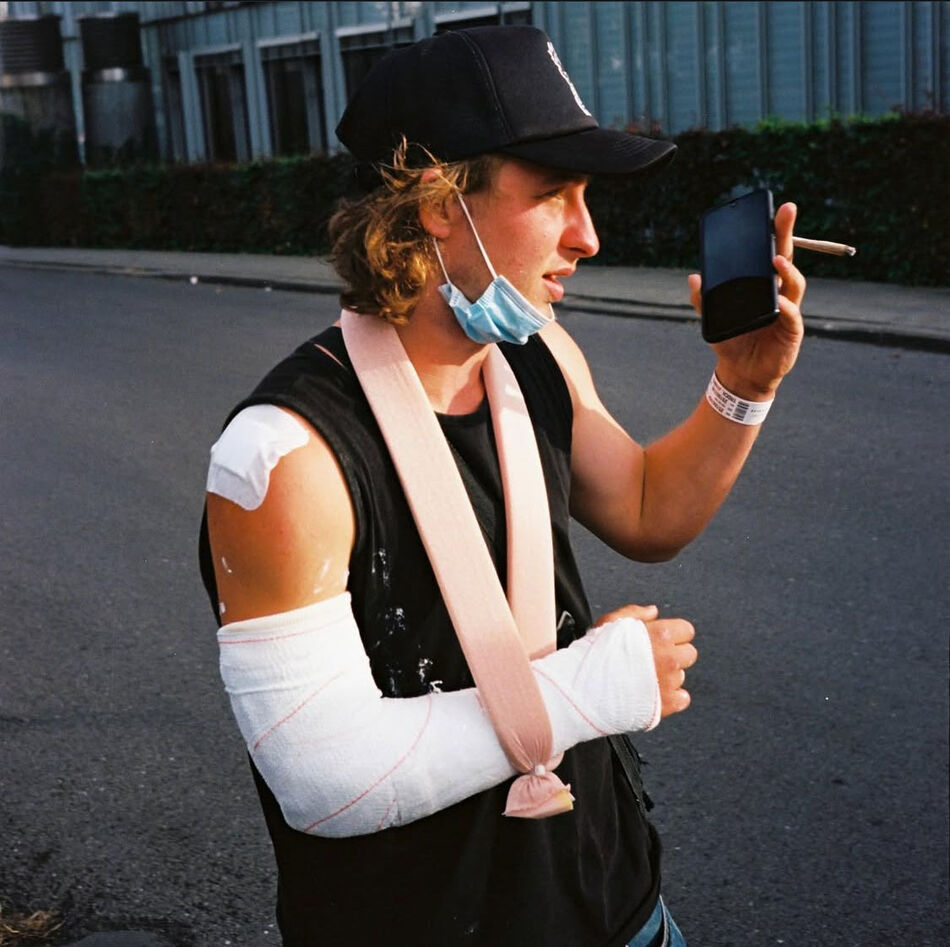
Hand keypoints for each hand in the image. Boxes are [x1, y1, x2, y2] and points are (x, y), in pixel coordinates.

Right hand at [595, 604, 696, 716]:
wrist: (585, 688)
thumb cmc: (594, 654)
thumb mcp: (610, 622)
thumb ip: (636, 612)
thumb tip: (652, 611)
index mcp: (660, 635)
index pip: (686, 630)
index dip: (673, 634)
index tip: (662, 639)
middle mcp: (670, 658)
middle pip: (688, 654)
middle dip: (674, 654)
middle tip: (653, 658)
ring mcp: (669, 682)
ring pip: (681, 676)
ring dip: (668, 676)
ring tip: (644, 677)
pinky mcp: (667, 704)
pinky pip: (682, 699)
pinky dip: (671, 698)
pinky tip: (652, 693)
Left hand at [687, 202, 806, 399]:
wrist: (741, 374)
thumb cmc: (733, 342)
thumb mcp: (713, 319)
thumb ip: (704, 299)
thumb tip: (694, 278)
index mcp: (763, 286)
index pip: (770, 253)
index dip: (774, 232)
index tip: (775, 208)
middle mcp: (780, 293)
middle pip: (786, 259)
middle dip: (786, 234)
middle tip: (786, 211)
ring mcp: (788, 311)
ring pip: (795, 284)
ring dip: (787, 270)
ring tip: (776, 260)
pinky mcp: (792, 332)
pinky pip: (792, 315)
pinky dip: (786, 306)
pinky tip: (778, 299)